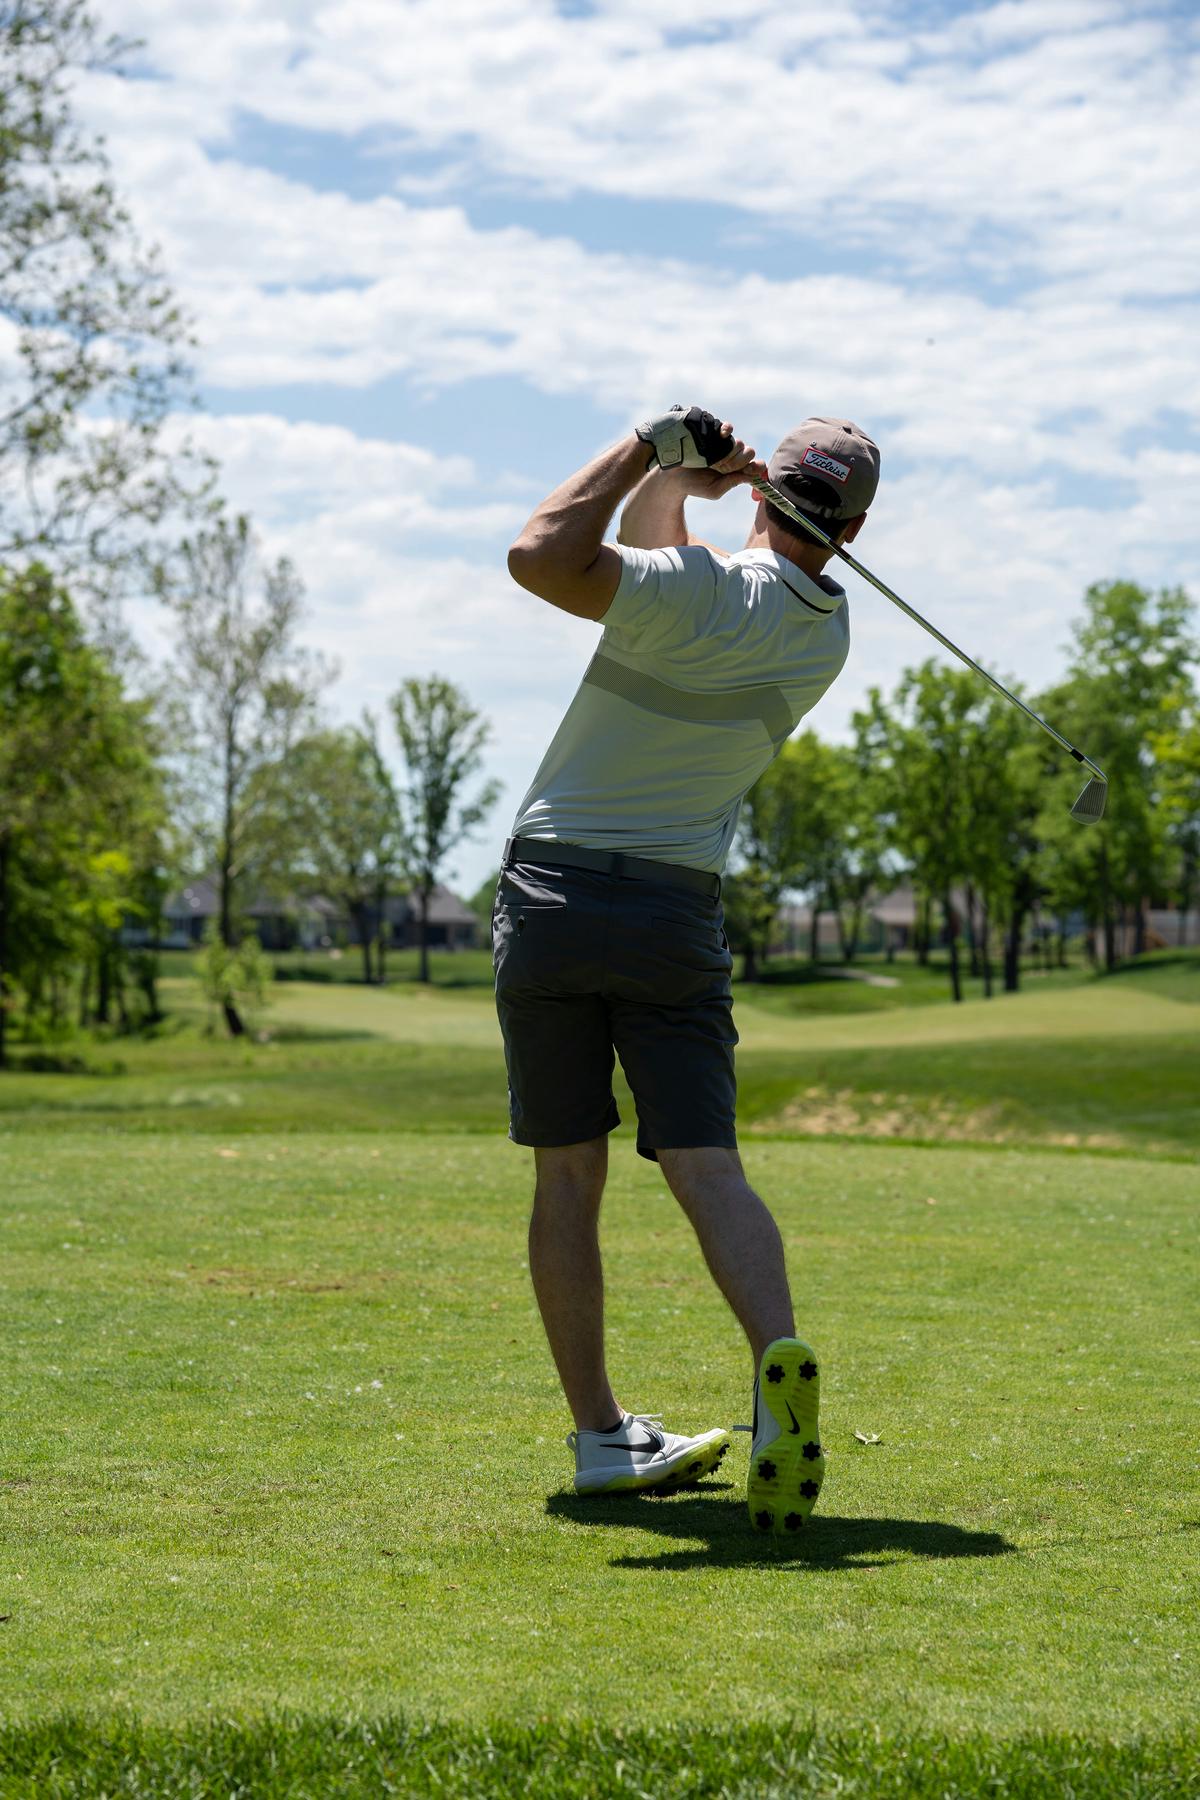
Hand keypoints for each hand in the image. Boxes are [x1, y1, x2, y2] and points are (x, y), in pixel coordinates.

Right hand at [636, 405, 761, 474]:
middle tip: (724, 468)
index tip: (749, 470)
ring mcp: (723, 444)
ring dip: (729, 453)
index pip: (755, 465)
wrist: (673, 475)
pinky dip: (728, 430)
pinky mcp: (713, 434)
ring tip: (713, 461)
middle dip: (739, 461)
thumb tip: (751, 476)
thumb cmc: (693, 485)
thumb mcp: (714, 490)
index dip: (755, 467)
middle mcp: (732, 456)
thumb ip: (731, 484)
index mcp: (735, 471)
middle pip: (749, 453)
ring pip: (738, 443)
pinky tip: (722, 436)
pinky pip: (727, 428)